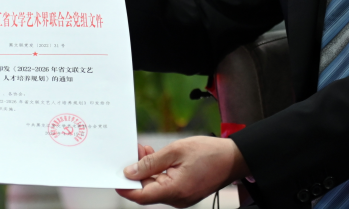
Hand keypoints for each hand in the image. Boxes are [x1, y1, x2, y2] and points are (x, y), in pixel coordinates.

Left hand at [117, 136, 249, 207]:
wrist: (234, 158)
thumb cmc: (209, 152)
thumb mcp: (176, 150)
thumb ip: (151, 162)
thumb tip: (130, 172)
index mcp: (174, 191)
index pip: (141, 195)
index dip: (125, 187)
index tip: (113, 177)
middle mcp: (177, 199)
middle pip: (148, 190)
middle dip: (138, 171)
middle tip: (135, 150)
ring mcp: (182, 197)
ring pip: (156, 187)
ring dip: (148, 170)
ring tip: (146, 150)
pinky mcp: (186, 192)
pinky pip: (166, 185)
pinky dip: (159, 173)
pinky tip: (158, 158)